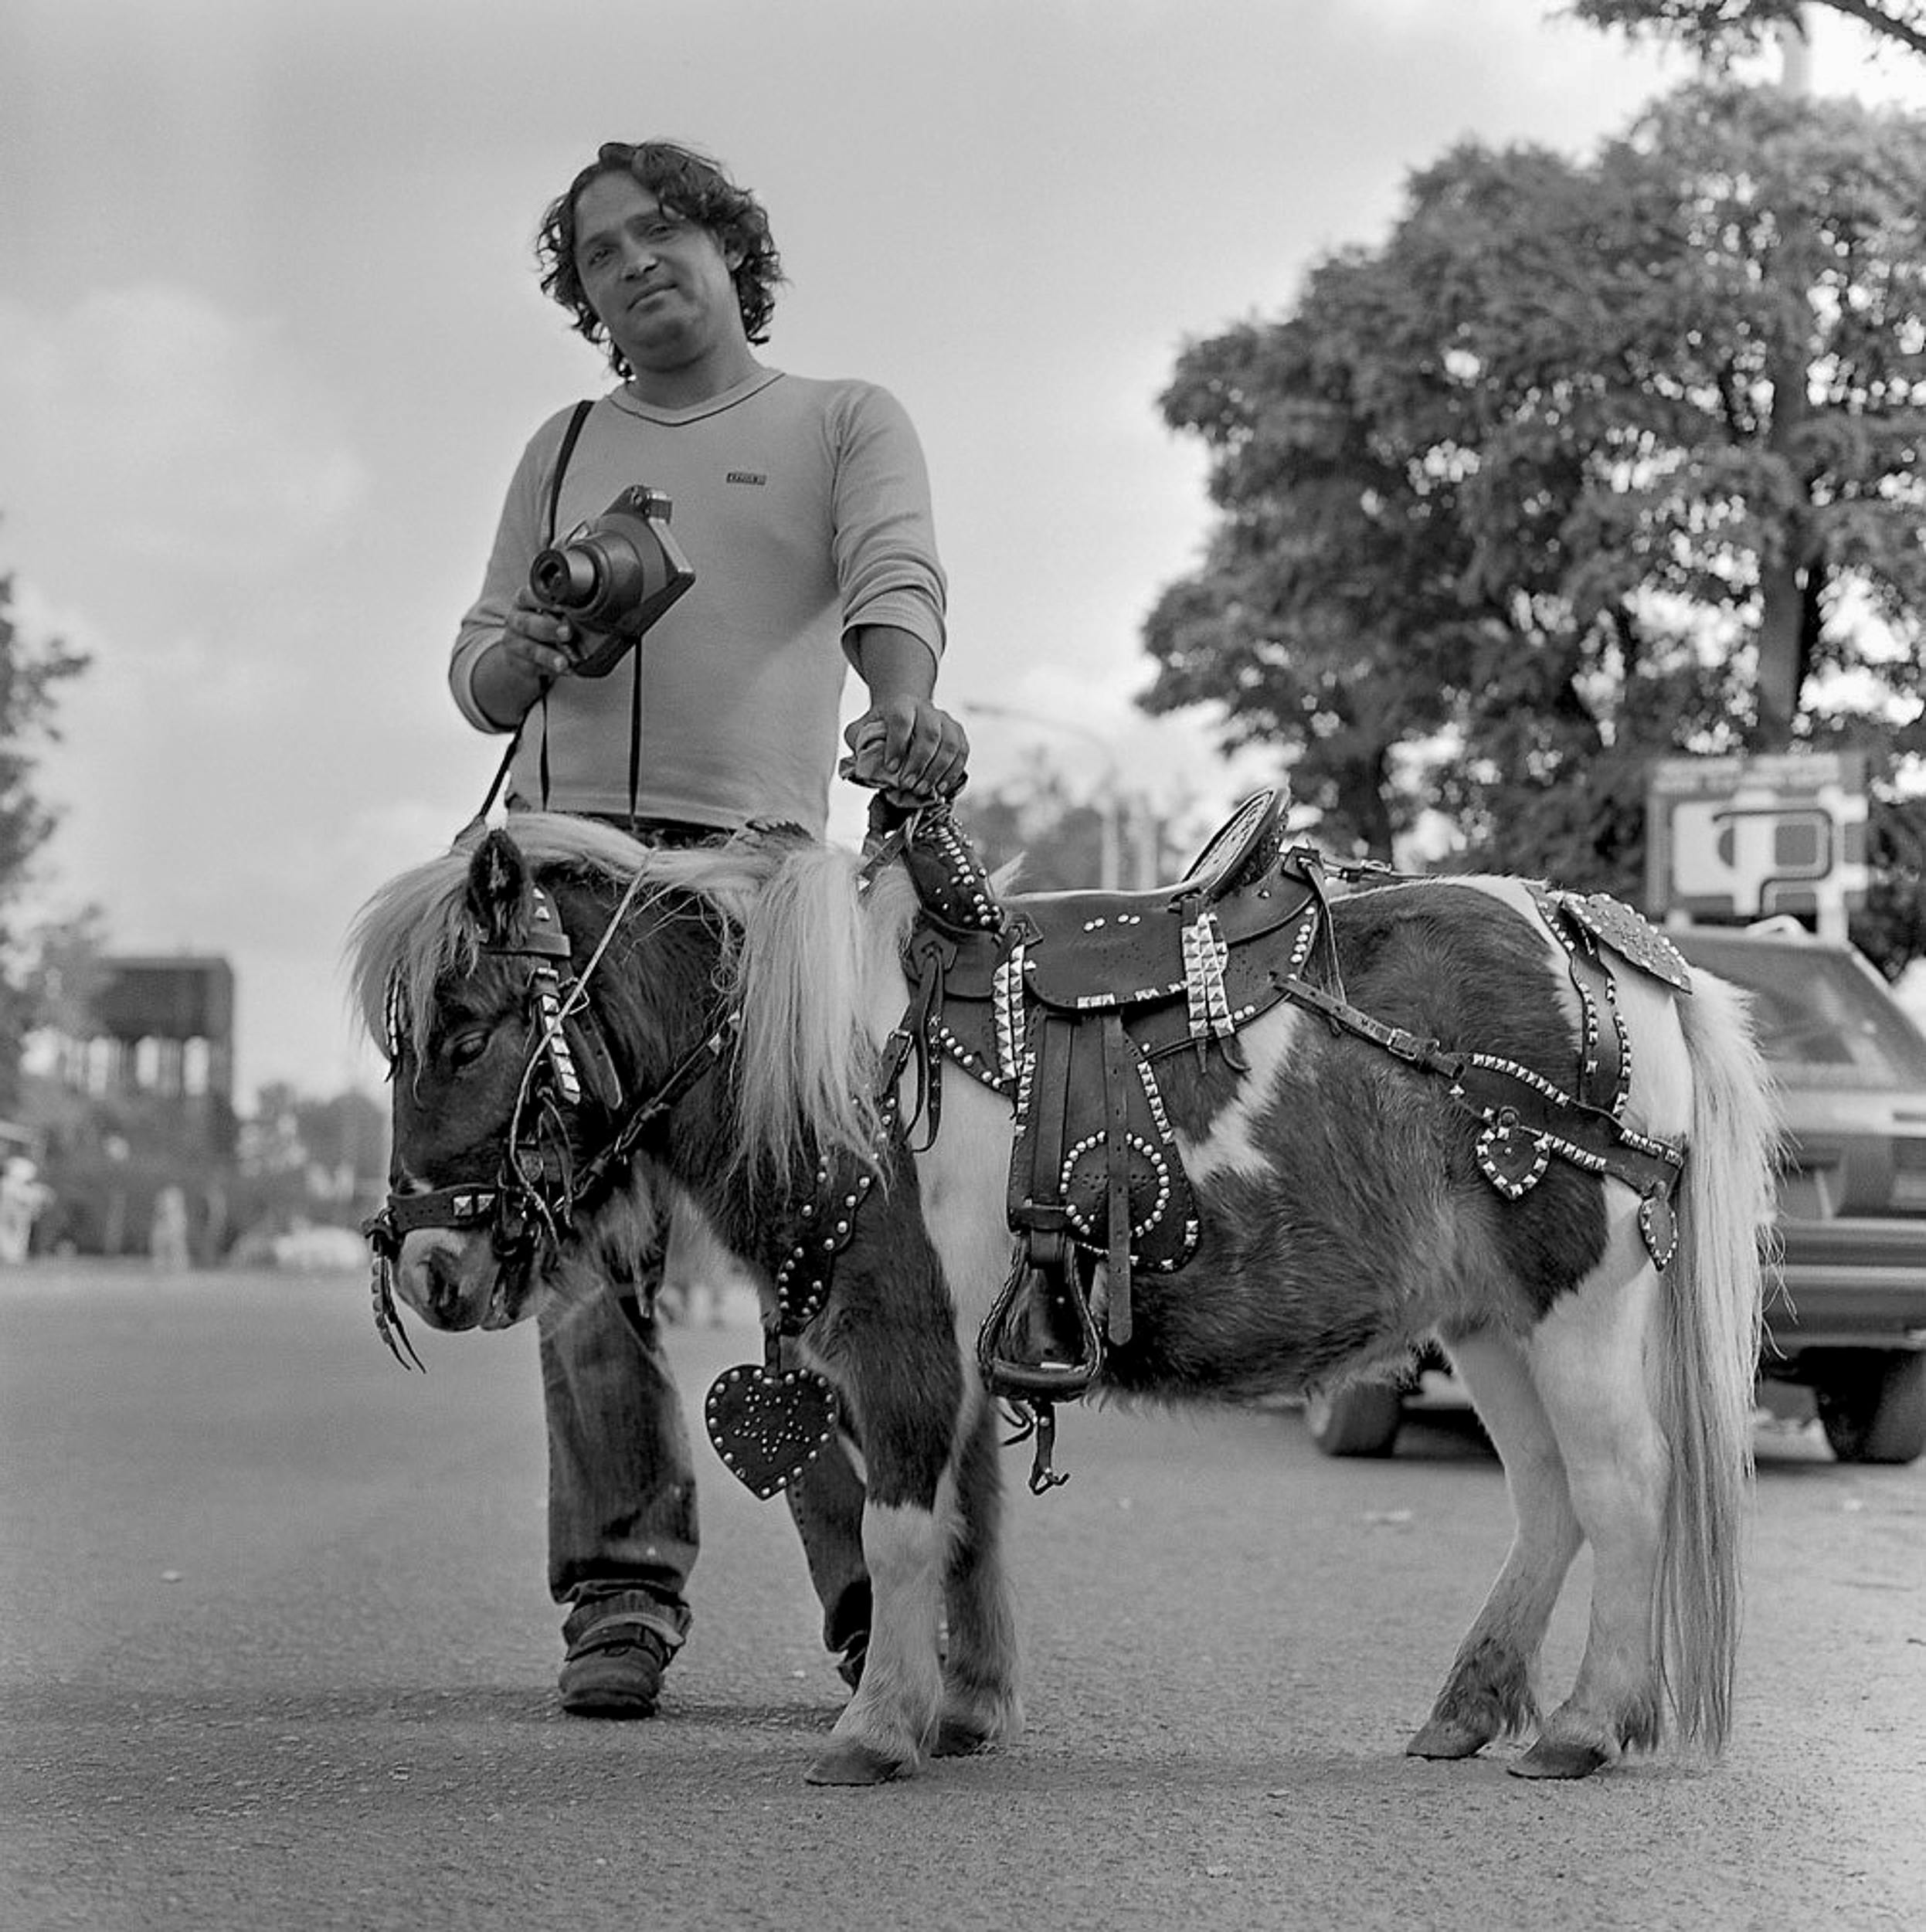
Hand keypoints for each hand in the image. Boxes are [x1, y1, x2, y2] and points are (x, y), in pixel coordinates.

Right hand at [495, 587, 579, 685]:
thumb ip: (566, 609)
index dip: (542, 600)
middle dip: (548, 628)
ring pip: (529, 649)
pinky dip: (550, 670)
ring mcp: (514, 643)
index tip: (561, 605)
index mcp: (524, 602)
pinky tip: (566, 670)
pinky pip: (532, 667)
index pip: (527, 596)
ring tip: (564, 662)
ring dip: (549, 656)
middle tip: (568, 633)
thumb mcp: (553, 612)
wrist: (525, 653)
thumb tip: (593, 611)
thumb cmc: (546, 625)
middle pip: (526, 623)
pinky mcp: (518, 663)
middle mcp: (515, 620)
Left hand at [841, 696, 968, 805]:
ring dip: (937, 771)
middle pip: (930, 734)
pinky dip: (953, 772)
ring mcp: (946, 721)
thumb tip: (862, 761)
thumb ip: (857, 740)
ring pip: (950, 744)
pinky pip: (962, 753)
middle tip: (908, 785)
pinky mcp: (958, 734)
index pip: (902, 721)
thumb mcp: (862, 728)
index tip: (891, 768)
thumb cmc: (882, 726)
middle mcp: (927, 709)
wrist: (906, 712)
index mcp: (901, 704)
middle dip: (919, 763)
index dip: (898, 745)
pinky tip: (940, 788)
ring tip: (922, 790)